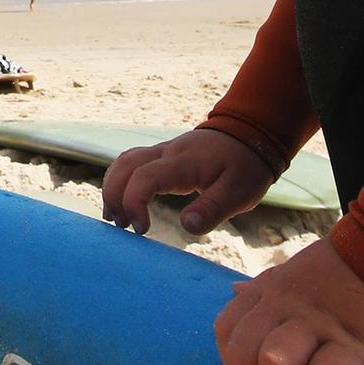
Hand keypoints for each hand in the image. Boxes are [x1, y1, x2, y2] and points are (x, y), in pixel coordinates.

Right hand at [100, 127, 273, 235]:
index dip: (134, 204)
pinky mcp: (164, 155)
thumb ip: (213, 209)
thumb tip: (187, 226)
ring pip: (124, 161)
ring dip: (113, 188)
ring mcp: (163, 151)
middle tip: (121, 226)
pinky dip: (121, 181)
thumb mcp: (239, 192)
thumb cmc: (246, 166)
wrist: (250, 134)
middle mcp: (167, 152)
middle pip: (125, 166)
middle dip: (114, 196)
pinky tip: (123, 202)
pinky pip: (132, 162)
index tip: (142, 230)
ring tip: (115, 218)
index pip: (144, 178)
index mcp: (184, 163)